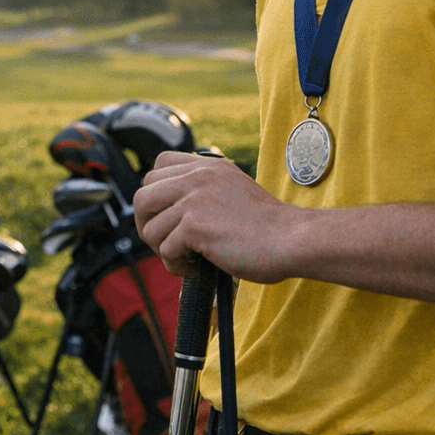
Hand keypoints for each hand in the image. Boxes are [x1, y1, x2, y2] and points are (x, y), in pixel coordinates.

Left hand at [134, 150, 298, 282]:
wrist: (292, 239)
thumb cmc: (268, 226)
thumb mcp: (233, 190)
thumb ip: (205, 189)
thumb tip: (172, 210)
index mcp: (207, 166)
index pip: (158, 166)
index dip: (156, 194)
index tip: (168, 216)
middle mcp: (197, 176)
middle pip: (142, 196)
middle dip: (148, 225)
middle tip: (168, 244)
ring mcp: (194, 199)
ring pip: (149, 226)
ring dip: (161, 250)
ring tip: (185, 259)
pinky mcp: (194, 225)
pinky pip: (165, 249)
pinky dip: (175, 265)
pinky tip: (195, 269)